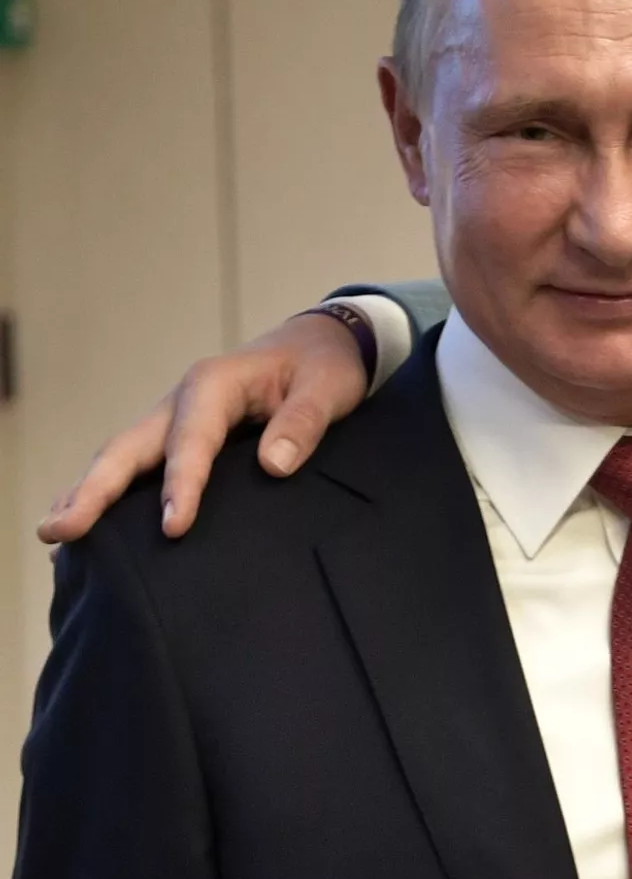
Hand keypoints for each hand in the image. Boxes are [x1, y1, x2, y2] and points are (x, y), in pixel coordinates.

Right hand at [38, 311, 370, 542]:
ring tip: (56, 534)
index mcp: (214, 384)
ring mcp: (175, 418)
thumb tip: (274, 464)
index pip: (191, 440)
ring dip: (88, 492)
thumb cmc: (323, 367)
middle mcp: (183, 400)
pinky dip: (109, 491)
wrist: (317, 344)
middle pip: (130, 448)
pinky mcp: (179, 435)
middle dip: (94, 490)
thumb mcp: (328, 389)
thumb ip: (303, 423)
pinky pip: (139, 464)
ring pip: (123, 456)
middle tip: (61, 531)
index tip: (173, 527)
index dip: (182, 484)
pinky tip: (87, 522)